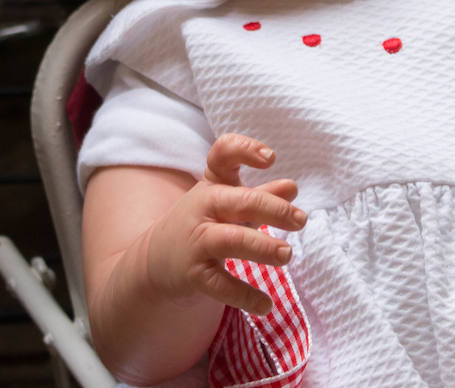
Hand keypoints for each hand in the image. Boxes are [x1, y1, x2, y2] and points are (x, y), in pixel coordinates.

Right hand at [142, 133, 306, 316]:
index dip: (245, 150)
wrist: (154, 261)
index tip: (271, 159)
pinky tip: (266, 304)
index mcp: (213, 184)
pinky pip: (220, 284)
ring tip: (286, 254)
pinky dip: (245, 295)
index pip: (223, 155)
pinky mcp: (192, 273)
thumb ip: (261, 195)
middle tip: (301, 219)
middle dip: (273, 208)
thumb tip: (292, 188)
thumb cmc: (204, 224)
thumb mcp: (229, 205)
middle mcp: (203, 207)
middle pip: (239, 201)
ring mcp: (196, 240)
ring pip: (231, 239)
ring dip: (261, 247)